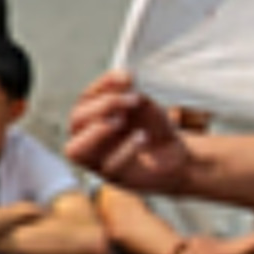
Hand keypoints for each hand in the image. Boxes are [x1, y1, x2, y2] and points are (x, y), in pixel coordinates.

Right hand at [68, 72, 192, 189]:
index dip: (104, 84)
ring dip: (98, 132)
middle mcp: (87, 138)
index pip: (85, 98)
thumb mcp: (146, 107)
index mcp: (92, 117)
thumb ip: (132, 93)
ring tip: (122, 120)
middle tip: (133, 99)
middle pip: (76, 120)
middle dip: (103, 106)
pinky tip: (142, 137)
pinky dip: (125, 150)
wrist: (177, 156)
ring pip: (76, 149)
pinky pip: (108, 166)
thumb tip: (124, 78)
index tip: (128, 76)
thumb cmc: (155, 129)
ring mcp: (97, 160)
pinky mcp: (113, 176)